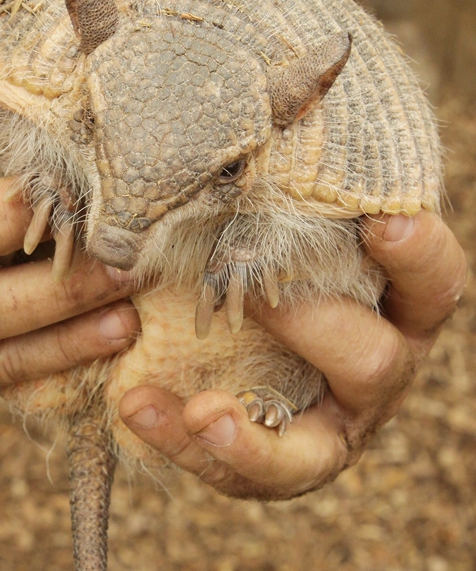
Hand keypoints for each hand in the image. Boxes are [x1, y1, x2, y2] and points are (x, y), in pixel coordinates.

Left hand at [119, 210, 466, 499]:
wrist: (230, 334)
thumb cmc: (273, 259)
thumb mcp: (281, 227)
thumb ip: (284, 192)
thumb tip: (269, 98)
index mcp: (396, 308)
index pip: (434, 283)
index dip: (417, 255)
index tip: (381, 219)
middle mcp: (376, 373)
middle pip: (378, 364)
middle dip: (313, 328)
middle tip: (255, 296)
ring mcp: (326, 429)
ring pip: (308, 454)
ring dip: (250, 433)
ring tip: (202, 411)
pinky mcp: (271, 466)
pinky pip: (234, 472)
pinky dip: (181, 441)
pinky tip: (136, 405)